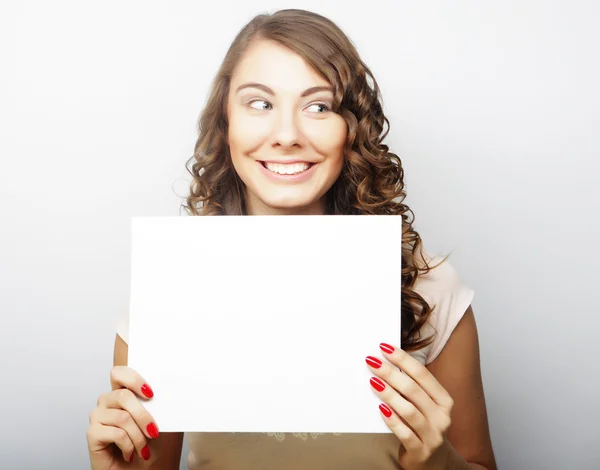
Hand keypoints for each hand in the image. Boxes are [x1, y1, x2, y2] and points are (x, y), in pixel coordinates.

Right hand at [87, 366, 158, 468]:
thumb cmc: (152, 448)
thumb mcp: (161, 422)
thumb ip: (159, 404)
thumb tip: (167, 390)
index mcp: (123, 394)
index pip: (119, 373)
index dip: (133, 378)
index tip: (150, 393)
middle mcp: (107, 403)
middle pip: (122, 395)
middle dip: (143, 415)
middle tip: (154, 431)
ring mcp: (98, 418)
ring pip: (122, 417)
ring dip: (138, 436)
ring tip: (143, 448)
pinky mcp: (92, 434)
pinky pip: (115, 433)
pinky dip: (128, 445)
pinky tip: (129, 454)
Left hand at [365, 343, 452, 469]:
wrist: (434, 462)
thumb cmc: (424, 426)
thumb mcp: (425, 406)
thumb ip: (412, 388)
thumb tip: (386, 362)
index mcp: (444, 400)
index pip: (422, 375)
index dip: (403, 359)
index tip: (385, 348)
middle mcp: (442, 417)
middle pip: (413, 390)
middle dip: (391, 373)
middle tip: (372, 362)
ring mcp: (433, 436)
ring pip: (409, 410)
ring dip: (389, 394)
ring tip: (373, 382)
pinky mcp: (421, 451)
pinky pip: (405, 433)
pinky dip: (392, 420)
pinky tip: (380, 409)